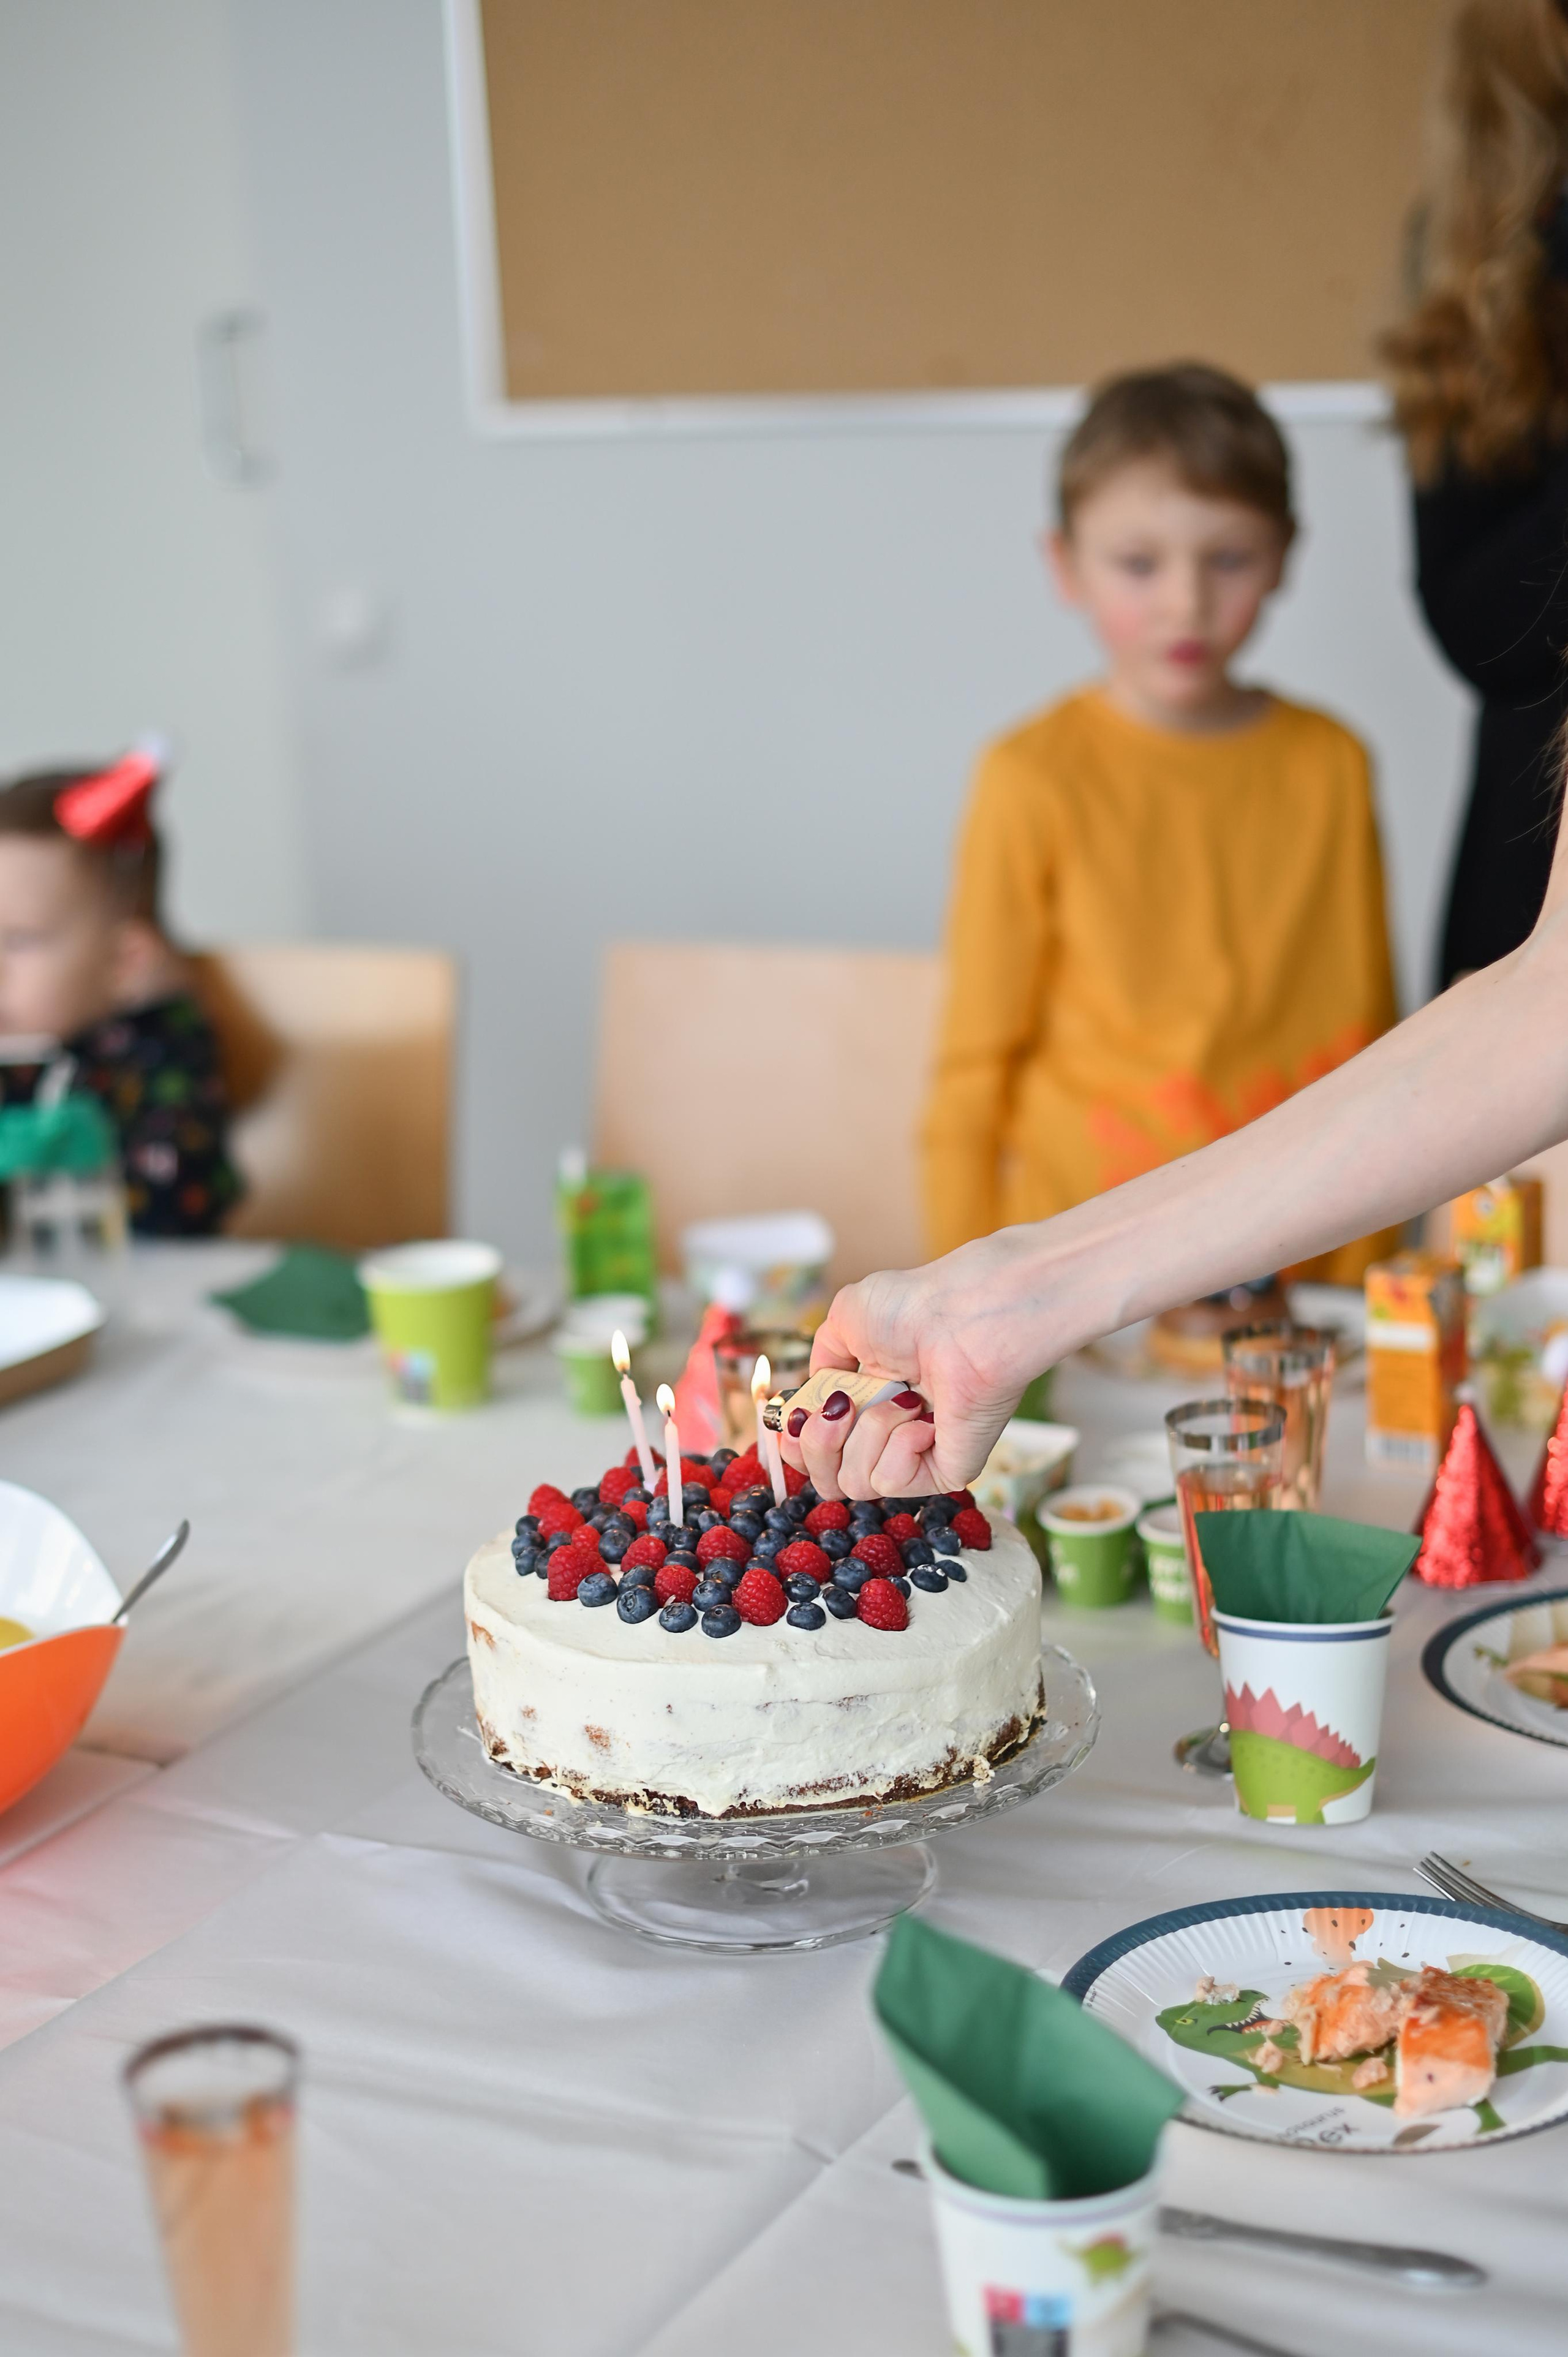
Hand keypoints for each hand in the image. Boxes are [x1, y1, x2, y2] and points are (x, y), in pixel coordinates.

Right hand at [779, 1232, 1053, 1499]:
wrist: (963, 1313)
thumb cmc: (914, 1306)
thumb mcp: (845, 1318)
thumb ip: (823, 1360)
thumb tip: (818, 1397)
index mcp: (865, 1401)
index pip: (814, 1452)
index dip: (796, 1443)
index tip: (797, 1417)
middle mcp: (888, 1434)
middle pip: (825, 1479)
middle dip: (817, 1444)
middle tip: (842, 1407)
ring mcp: (918, 1455)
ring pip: (853, 1483)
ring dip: (866, 1433)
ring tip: (902, 1397)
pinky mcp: (945, 1472)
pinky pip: (891, 1482)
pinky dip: (896, 1446)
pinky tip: (921, 1416)